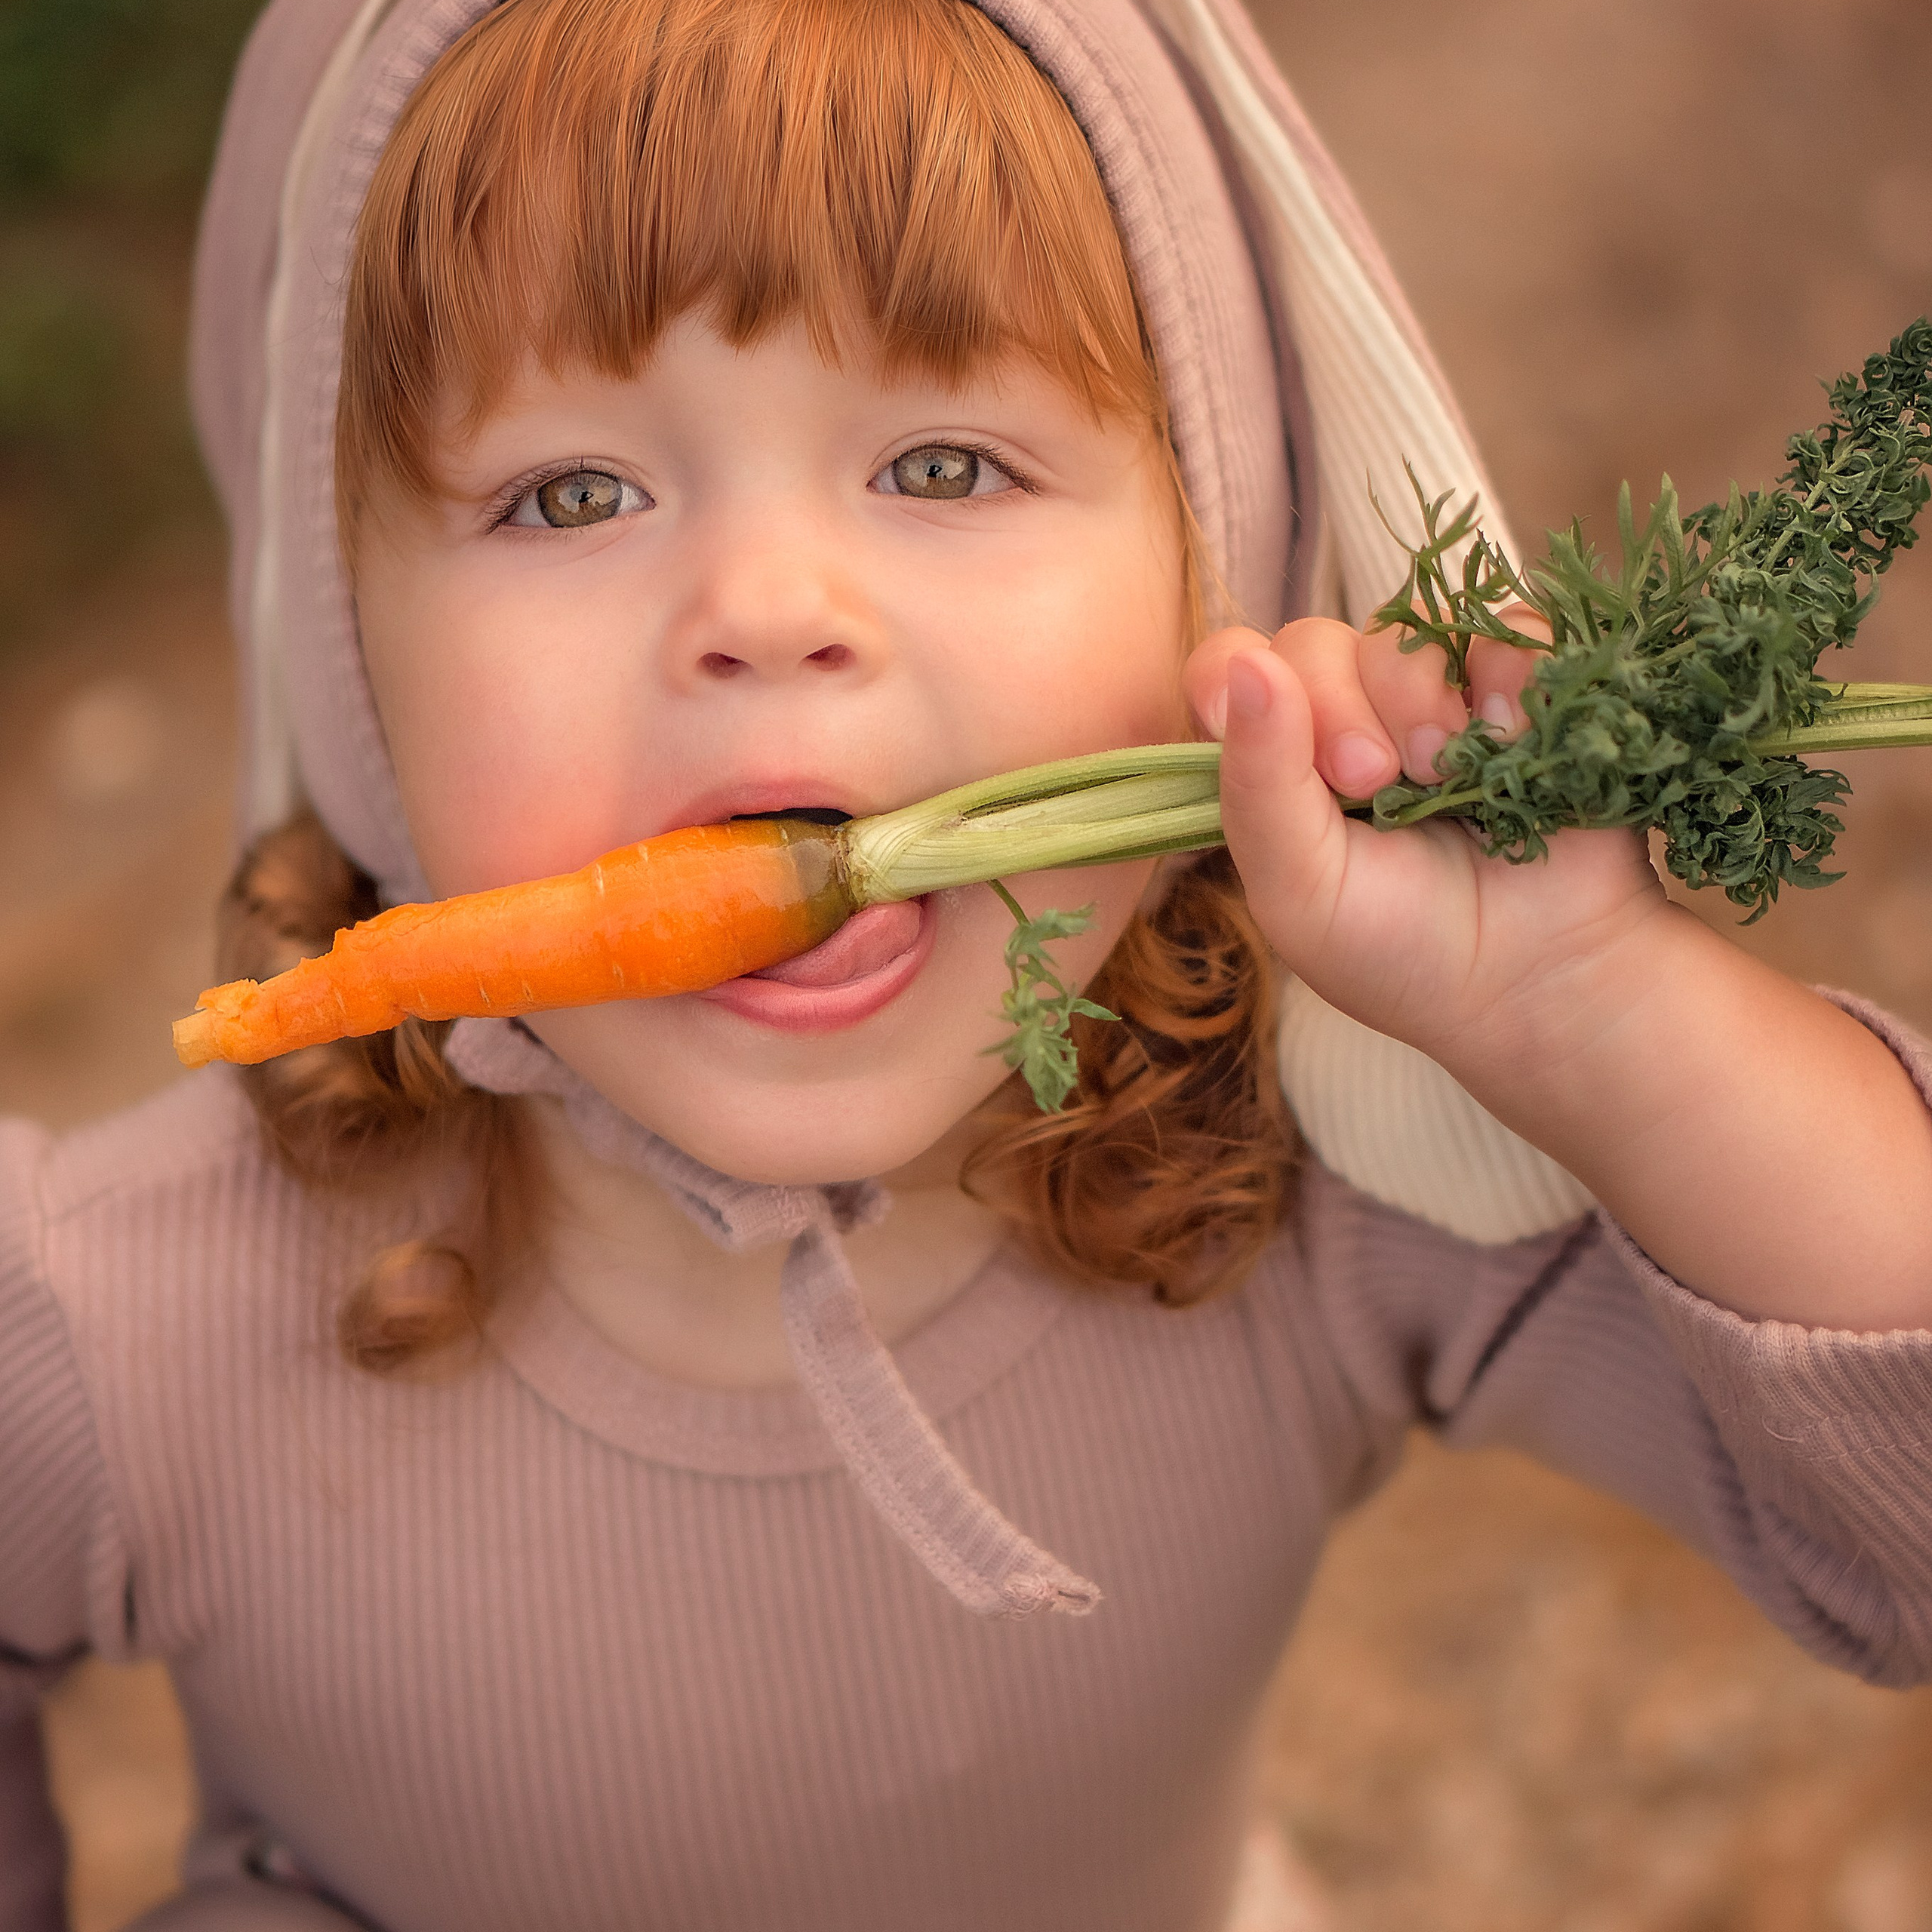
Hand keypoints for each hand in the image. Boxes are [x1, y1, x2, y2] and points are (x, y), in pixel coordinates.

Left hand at [1182, 612, 1672, 1066]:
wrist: (1535, 981)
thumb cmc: (1399, 951)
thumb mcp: (1300, 888)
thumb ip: (1257, 783)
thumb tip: (1243, 665)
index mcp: (1281, 762)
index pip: (1230, 667)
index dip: (1233, 676)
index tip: (1247, 718)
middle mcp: (1352, 714)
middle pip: (1314, 642)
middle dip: (1336, 708)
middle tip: (1372, 783)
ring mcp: (1438, 694)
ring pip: (1405, 632)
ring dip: (1419, 701)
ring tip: (1445, 778)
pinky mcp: (1522, 684)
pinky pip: (1504, 628)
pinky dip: (1505, 680)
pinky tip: (1509, 743)